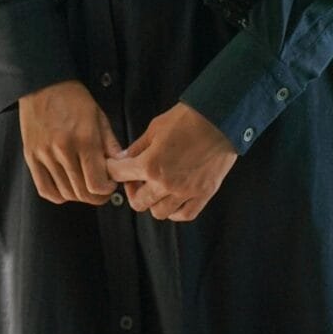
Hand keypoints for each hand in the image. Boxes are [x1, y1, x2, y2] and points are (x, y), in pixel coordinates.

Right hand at [17, 79, 123, 205]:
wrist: (43, 84)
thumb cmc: (73, 98)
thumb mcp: (99, 117)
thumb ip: (110, 145)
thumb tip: (121, 166)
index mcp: (84, 139)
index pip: (96, 183)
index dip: (107, 190)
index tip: (110, 184)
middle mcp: (63, 150)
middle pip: (81, 192)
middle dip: (96, 196)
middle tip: (101, 190)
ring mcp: (45, 155)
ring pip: (65, 193)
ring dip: (79, 195)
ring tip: (85, 186)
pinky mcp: (31, 156)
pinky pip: (45, 189)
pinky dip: (58, 195)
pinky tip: (67, 188)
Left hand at [104, 102, 237, 221]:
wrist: (220, 119)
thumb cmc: (188, 119)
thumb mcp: (155, 128)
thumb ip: (138, 147)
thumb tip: (124, 158)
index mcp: (151, 165)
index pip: (120, 175)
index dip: (113, 169)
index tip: (115, 168)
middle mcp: (166, 183)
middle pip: (138, 202)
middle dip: (132, 190)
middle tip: (136, 179)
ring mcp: (186, 192)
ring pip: (159, 213)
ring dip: (153, 202)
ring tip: (156, 188)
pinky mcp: (204, 194)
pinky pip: (185, 214)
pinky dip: (176, 211)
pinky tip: (173, 199)